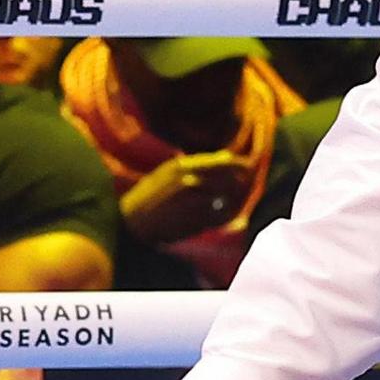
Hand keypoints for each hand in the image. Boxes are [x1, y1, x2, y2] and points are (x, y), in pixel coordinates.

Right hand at [122, 149, 255, 243]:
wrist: (131, 222)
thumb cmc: (148, 196)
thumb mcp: (168, 172)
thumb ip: (197, 165)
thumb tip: (226, 157)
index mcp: (182, 166)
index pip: (223, 161)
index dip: (239, 164)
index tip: (248, 167)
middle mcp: (190, 181)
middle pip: (229, 180)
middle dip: (237, 184)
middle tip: (242, 186)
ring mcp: (193, 202)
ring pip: (226, 200)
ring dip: (231, 202)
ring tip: (229, 203)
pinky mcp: (194, 221)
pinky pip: (218, 218)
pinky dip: (222, 218)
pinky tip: (218, 217)